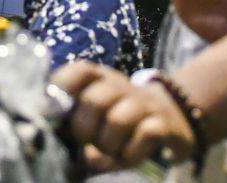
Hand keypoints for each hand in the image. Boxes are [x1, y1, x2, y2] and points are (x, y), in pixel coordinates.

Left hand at [51, 62, 196, 169]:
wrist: (172, 117)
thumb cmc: (122, 117)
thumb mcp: (99, 114)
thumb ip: (81, 123)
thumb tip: (86, 154)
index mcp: (101, 79)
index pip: (81, 70)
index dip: (63, 87)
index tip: (54, 112)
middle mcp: (122, 87)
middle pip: (94, 101)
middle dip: (83, 129)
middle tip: (86, 142)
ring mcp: (144, 104)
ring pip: (118, 120)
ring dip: (107, 144)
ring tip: (107, 151)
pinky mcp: (163, 123)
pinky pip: (145, 135)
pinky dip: (131, 152)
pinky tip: (128, 155)